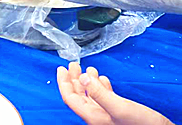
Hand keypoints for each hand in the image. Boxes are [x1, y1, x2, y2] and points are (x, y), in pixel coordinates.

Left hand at [57, 63, 173, 124]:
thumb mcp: (119, 107)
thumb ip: (100, 93)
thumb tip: (82, 77)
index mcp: (94, 117)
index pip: (71, 98)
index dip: (63, 83)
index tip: (61, 68)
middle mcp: (98, 116)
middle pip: (79, 96)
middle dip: (74, 79)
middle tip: (73, 64)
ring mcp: (107, 115)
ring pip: (91, 95)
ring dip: (87, 81)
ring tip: (87, 68)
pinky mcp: (118, 113)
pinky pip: (104, 98)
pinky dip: (101, 87)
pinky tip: (103, 79)